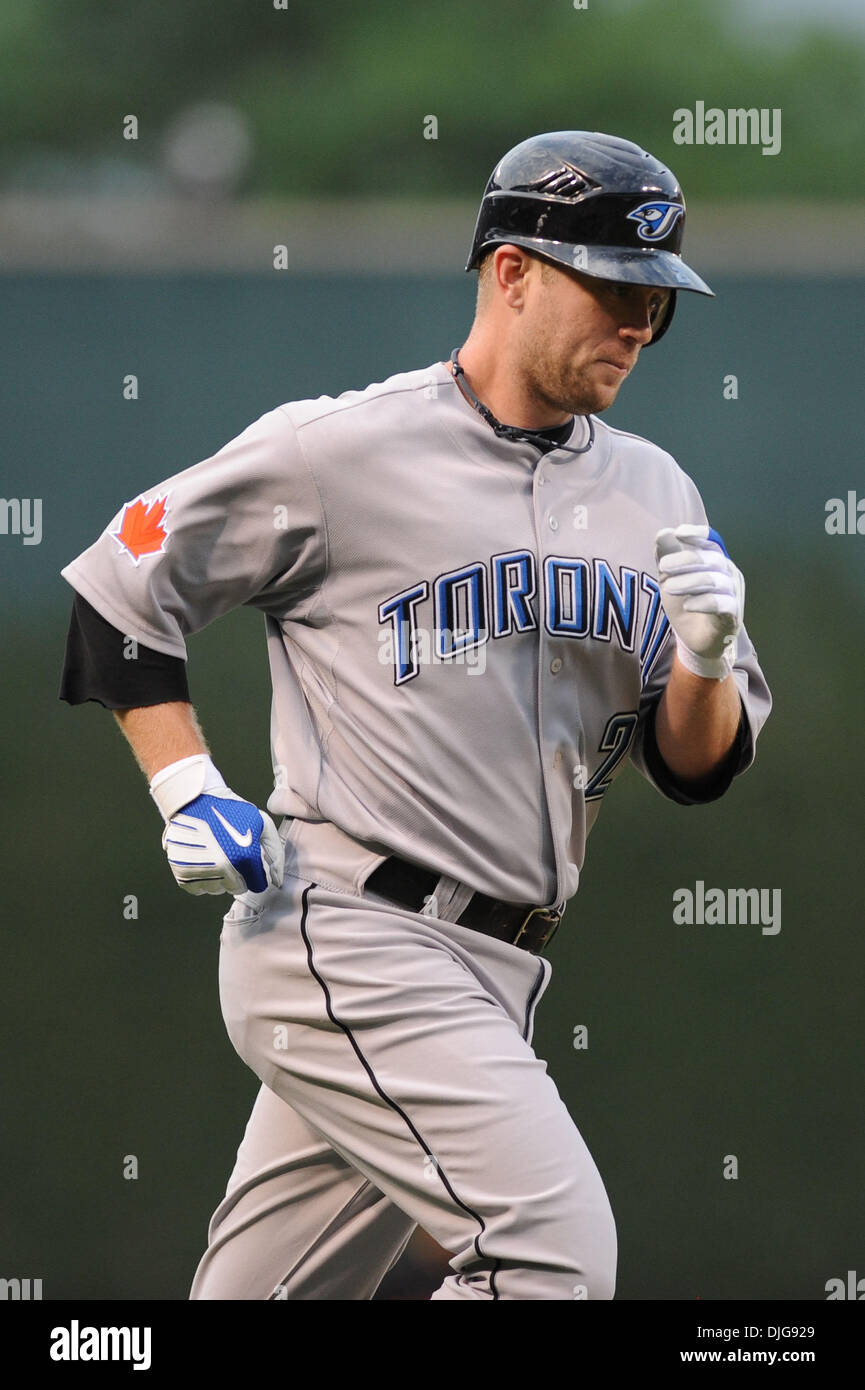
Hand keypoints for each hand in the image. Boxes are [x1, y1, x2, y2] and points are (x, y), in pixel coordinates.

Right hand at [162, 791, 283, 895]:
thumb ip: (275, 854)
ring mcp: (200, 870)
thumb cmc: (231, 809)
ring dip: (218, 878)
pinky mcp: (181, 871)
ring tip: (215, 854)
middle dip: (237, 875)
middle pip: (236, 888)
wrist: (195, 798)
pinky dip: (200, 879)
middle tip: (231, 854)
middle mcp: (222, 867)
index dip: (255, 873)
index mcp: (244, 856)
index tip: (249, 862)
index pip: (256, 884)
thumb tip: (277, 882)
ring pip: (216, 890)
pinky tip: (202, 860)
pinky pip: (196, 889)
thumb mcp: (262, 823)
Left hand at [655, 523, 744, 679]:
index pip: (712, 541)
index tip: (679, 533)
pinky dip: (704, 602)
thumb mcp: (670, 578)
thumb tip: (662, 533)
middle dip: (685, 560)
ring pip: (716, 580)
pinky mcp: (732, 616)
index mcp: (715, 561)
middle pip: (712, 559)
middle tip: (663, 566)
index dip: (698, 535)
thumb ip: (666, 556)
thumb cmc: (687, 603)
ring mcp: (733, 594)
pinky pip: (723, 604)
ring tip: (668, 588)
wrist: (696, 640)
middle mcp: (728, 574)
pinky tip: (687, 605)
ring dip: (690, 582)